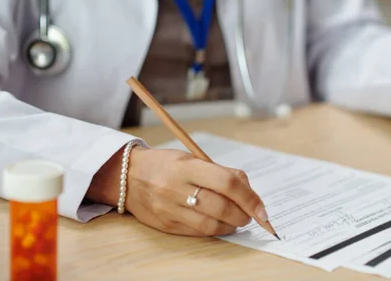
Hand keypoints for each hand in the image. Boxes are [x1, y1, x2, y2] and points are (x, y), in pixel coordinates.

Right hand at [87, 147, 267, 235]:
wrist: (128, 176)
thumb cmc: (166, 164)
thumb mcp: (192, 158)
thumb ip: (221, 172)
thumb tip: (248, 190)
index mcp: (187, 167)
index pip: (227, 183)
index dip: (249, 197)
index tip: (262, 208)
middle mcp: (176, 189)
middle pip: (221, 207)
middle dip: (243, 214)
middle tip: (251, 215)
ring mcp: (169, 209)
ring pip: (211, 225)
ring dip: (231, 225)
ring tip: (237, 220)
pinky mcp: (166, 225)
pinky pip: (197, 232)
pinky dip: (215, 230)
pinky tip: (221, 225)